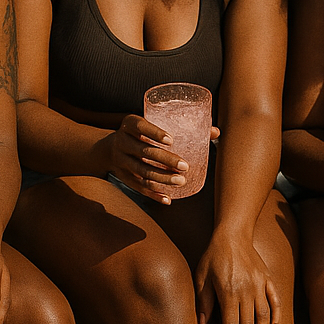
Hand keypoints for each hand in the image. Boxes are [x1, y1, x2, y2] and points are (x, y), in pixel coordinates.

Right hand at [101, 115, 219, 203]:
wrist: (107, 149)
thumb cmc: (142, 134)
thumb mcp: (152, 124)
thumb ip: (182, 127)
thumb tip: (216, 132)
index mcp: (129, 124)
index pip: (140, 126)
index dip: (154, 132)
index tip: (171, 140)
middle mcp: (121, 141)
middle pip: (143, 152)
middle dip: (164, 160)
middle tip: (185, 166)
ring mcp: (120, 161)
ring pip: (141, 171)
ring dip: (161, 178)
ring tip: (180, 181)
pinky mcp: (122, 177)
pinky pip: (138, 187)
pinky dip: (152, 194)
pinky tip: (167, 199)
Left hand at [193, 233, 279, 323]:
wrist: (233, 235)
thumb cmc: (213, 257)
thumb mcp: (202, 278)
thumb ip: (204, 302)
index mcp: (229, 292)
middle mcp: (247, 290)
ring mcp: (260, 285)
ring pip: (263, 317)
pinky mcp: (268, 280)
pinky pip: (275, 302)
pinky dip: (275, 317)